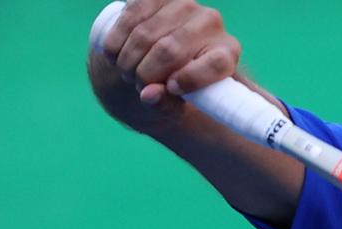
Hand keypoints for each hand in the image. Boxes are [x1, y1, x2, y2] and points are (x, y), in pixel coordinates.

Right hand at [90, 0, 239, 119]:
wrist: (163, 57)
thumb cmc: (177, 85)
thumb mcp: (178, 102)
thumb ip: (166, 104)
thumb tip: (147, 94)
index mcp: (227, 52)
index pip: (216, 64)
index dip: (191, 79)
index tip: (172, 89)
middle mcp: (210, 22)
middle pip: (169, 51)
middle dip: (145, 74)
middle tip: (137, 85)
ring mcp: (184, 5)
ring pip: (144, 36)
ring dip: (127, 60)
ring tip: (127, 72)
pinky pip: (129, 18)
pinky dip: (116, 42)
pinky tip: (114, 56)